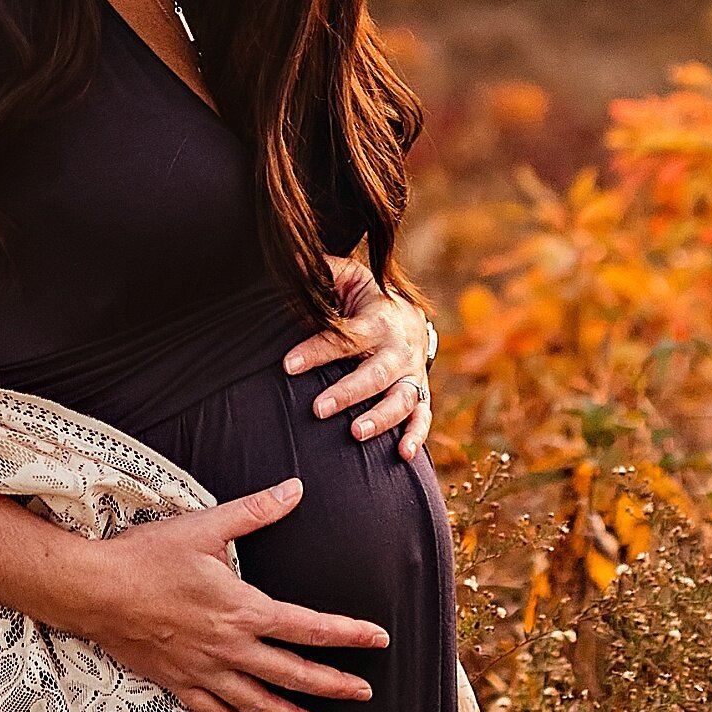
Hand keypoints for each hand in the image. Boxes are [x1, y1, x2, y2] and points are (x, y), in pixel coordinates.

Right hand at [74, 477, 388, 711]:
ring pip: (258, 702)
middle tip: (363, 692)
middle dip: (333, 684)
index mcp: (242, 609)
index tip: (377, 639)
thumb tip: (294, 490)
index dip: (348, 634)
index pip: (309, 626)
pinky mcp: (178, 681)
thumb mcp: (205, 526)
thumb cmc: (147, 557)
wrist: (94, 590)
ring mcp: (203, 670)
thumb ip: (255, 511)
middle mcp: (229, 647)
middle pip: (293, 673)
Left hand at [284, 262, 435, 460]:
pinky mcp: (420, 394)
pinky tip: (402, 455)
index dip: (317, 351)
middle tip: (318, 409)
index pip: (345, 338)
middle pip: (375, 374)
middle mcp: (398, 350)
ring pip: (402, 399)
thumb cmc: (366, 300)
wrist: (408, 319)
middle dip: (348, 392)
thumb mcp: (349, 279)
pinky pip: (423, 417)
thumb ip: (324, 271)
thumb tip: (291, 256)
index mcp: (377, 321)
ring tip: (355, 433)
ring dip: (381, 418)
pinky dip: (417, 436)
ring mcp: (412, 375)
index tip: (288, 366)